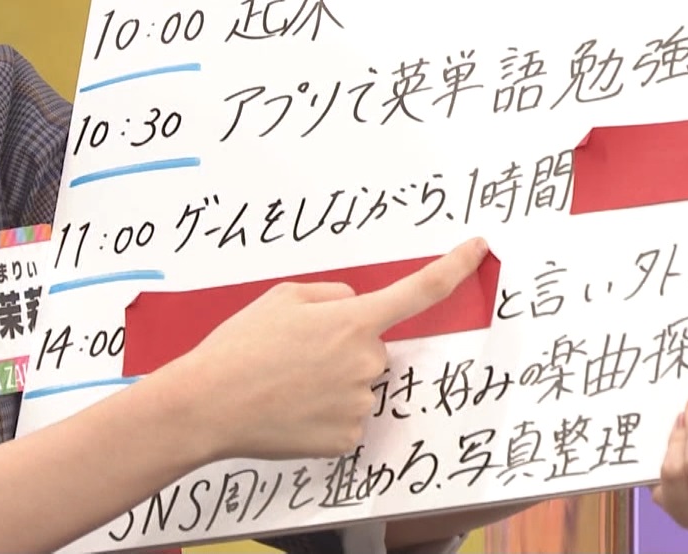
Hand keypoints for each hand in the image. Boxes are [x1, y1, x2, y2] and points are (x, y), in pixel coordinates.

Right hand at [182, 237, 488, 461]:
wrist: (208, 405)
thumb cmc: (240, 347)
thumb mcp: (284, 297)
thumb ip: (333, 296)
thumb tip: (354, 306)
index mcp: (352, 320)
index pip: (421, 290)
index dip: (456, 267)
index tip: (480, 250)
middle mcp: (365, 362)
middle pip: (373, 349)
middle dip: (345, 348)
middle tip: (296, 355)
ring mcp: (358, 404)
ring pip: (360, 385)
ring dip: (333, 383)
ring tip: (285, 383)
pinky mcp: (347, 438)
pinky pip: (348, 418)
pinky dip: (325, 414)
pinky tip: (291, 410)